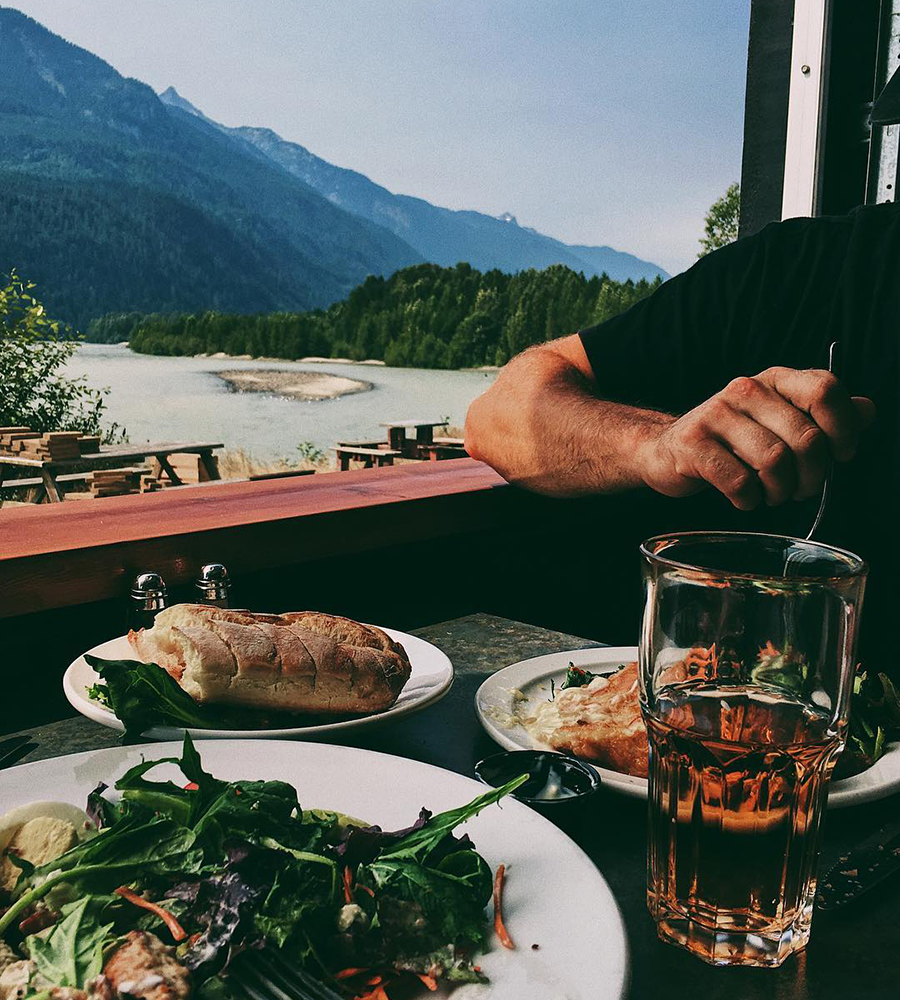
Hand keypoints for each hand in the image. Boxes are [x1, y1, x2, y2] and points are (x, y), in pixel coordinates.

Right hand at [642, 367, 875, 509]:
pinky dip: (749, 500)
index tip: (840, 455)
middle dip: (812, 476)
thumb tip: (867, 410)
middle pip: (806, 437)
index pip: (824, 390)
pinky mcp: (693, 444)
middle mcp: (745, 389)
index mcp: (774, 379)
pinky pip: (740, 482)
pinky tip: (745, 498)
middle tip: (801, 489)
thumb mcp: (779, 421)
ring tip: (771, 494)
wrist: (666, 450)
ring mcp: (716, 415)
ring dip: (781, 492)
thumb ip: (823, 416)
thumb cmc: (732, 441)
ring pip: (775, 462)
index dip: (843, 429)